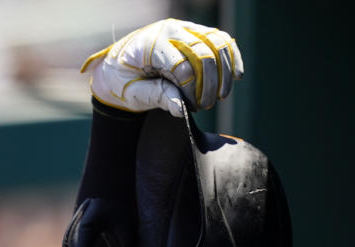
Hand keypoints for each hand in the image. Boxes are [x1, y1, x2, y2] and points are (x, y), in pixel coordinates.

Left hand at [81, 19, 242, 116]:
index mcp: (150, 44)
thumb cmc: (124, 81)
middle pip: (203, 53)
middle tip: (206, 106)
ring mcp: (185, 29)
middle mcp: (169, 31)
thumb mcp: (134, 93)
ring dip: (224, 72)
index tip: (189, 107)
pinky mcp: (196, 32)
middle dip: (209, 84)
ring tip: (221, 96)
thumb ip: (158, 97)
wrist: (118, 67)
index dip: (190, 89)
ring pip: (217, 43)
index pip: (181, 65)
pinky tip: (236, 77)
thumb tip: (181, 109)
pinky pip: (222, 40)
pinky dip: (232, 58)